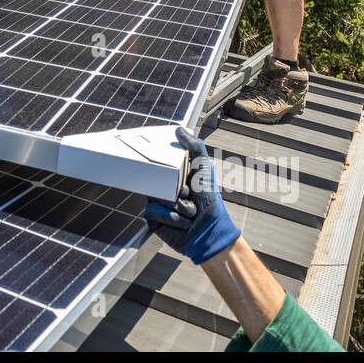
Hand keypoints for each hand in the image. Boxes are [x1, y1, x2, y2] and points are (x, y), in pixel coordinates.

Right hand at [144, 127, 240, 264]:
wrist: (210, 232)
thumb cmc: (209, 200)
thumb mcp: (205, 169)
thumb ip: (195, 147)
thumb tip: (179, 129)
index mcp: (173, 176)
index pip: (160, 165)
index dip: (172, 171)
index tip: (183, 178)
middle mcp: (163, 189)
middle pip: (156, 181)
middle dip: (178, 191)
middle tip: (189, 196)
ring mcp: (157, 204)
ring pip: (155, 197)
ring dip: (178, 207)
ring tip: (189, 212)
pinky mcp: (153, 219)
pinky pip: (153, 211)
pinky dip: (171, 217)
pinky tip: (181, 223)